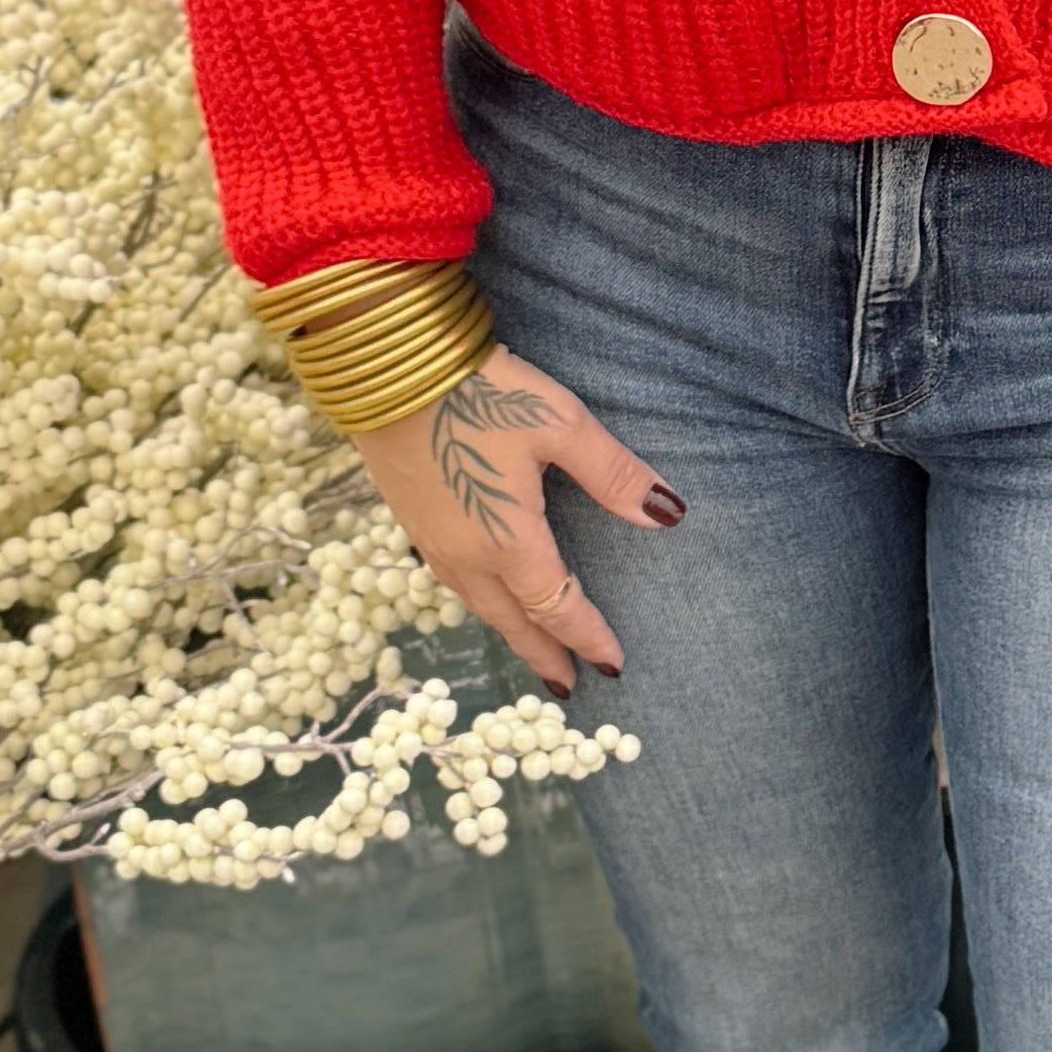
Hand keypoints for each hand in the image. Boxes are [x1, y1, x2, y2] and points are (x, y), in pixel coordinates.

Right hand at [358, 349, 680, 692]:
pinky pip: (451, 580)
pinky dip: (478, 601)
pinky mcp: (408, 518)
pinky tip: (483, 591)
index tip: (611, 664)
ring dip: (509, 630)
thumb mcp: (560, 424)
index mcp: (508, 541)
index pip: (557, 607)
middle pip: (512, 620)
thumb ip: (612, 474)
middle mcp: (466, 555)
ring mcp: (430, 540)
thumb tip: (667, 514)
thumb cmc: (479, 392)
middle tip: (566, 684)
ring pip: (477, 604)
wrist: (384, 368)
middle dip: (543, 653)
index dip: (586, 637)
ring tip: (531, 646)